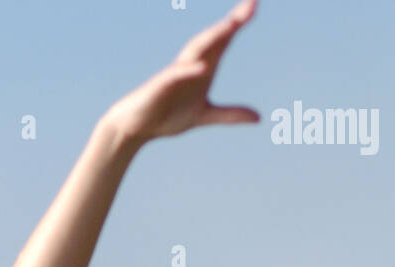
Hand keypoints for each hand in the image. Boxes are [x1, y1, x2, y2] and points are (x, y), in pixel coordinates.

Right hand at [105, 0, 259, 144]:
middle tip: (252, 3)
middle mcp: (190, 64)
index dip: (238, 23)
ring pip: (196, 50)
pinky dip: (188, 71)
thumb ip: (230, 114)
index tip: (254, 4)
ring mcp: (175, 74)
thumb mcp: (204, 116)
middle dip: (231, 22)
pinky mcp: (159, 87)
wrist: (136, 127)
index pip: (223, 41)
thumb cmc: (167, 115)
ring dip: (213, 37)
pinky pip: (175, 76)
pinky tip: (203, 67)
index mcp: (203, 67)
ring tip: (232, 25)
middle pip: (213, 39)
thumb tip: (258, 118)